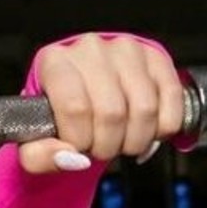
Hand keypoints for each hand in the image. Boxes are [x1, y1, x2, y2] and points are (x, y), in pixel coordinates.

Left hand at [18, 31, 184, 175]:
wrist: (83, 98)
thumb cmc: (59, 116)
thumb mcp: (35, 141)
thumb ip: (40, 155)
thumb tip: (72, 159)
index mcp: (55, 62)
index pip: (75, 106)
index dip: (81, 139)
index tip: (78, 146)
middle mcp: (91, 48)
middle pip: (112, 112)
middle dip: (108, 145)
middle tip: (100, 147)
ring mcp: (127, 50)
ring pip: (144, 109)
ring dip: (135, 139)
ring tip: (121, 139)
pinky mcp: (156, 58)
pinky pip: (171, 100)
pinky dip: (162, 127)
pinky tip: (146, 130)